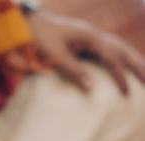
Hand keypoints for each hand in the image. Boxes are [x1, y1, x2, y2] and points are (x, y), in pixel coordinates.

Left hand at [28, 10, 144, 93]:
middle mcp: (95, 35)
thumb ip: (73, 70)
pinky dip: (123, 57)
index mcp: (90, 38)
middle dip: (138, 66)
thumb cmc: (40, 39)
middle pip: (123, 51)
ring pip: (120, 48)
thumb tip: (91, 88)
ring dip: (134, 61)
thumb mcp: (54, 56)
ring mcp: (93, 36)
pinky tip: (127, 65)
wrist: (30, 23)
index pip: (112, 59)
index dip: (120, 77)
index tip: (127, 93)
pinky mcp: (88, 40)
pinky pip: (112, 49)